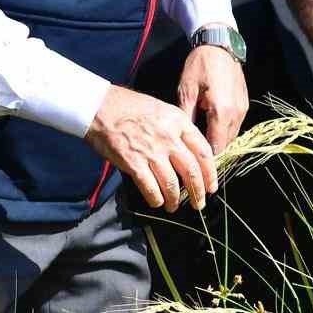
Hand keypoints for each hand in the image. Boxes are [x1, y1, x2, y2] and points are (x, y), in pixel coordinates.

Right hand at [86, 85, 217, 210]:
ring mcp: (152, 152)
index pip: (203, 151)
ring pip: (172, 183)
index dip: (210, 172)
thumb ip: (179, 129)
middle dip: (198, 191)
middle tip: (200, 203)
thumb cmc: (131, 106)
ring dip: (175, 199)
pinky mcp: (133, 163)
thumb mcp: (163, 110)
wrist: (100, 107)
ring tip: (174, 206)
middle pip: (191, 171)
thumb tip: (191, 152)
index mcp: (179, 123)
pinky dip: (156, 198)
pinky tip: (157, 202)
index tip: (211, 185)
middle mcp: (169, 138)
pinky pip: (150, 187)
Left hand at [178, 41, 248, 153]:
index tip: (193, 161)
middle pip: (226, 143)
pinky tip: (211, 127)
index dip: (205, 157)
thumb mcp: (186, 91)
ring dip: (219, 140)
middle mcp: (236, 113)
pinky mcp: (245, 104)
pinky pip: (235, 125)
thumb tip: (182, 138)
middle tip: (194, 154)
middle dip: (212, 151)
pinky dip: (225, 130)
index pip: (216, 145)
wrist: (220, 46)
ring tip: (201, 142)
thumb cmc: (200, 65)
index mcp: (221, 111)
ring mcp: (243, 109)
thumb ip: (187, 117)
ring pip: (232, 135)